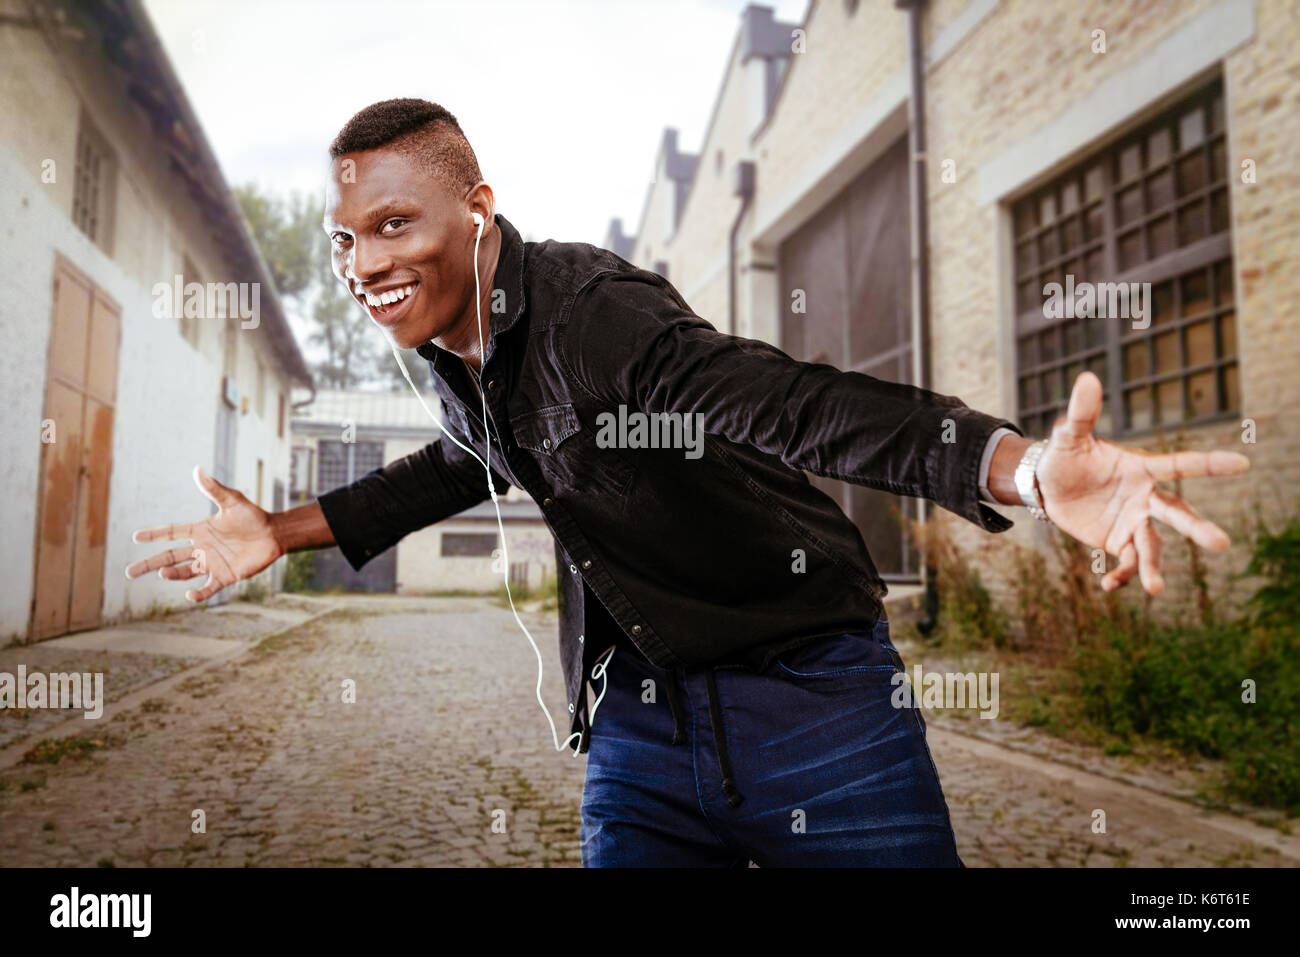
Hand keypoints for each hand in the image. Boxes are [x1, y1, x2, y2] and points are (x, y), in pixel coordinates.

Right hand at [124, 466, 282, 601]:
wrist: (274, 534)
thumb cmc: (254, 516)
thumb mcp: (232, 501)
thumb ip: (214, 489)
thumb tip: (197, 469)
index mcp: (200, 530)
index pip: (171, 533)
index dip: (154, 535)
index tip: (135, 537)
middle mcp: (202, 548)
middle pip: (170, 557)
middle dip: (150, 564)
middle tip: (130, 572)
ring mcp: (212, 563)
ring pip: (185, 571)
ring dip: (172, 574)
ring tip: (162, 573)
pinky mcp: (225, 576)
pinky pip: (208, 587)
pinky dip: (200, 593)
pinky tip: (190, 595)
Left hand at [1034, 372, 1249, 594]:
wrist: (1048, 485)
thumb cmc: (1065, 456)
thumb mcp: (1069, 437)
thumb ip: (1081, 414)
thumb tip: (1086, 378)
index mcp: (1141, 469)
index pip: (1179, 465)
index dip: (1208, 463)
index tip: (1242, 463)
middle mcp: (1145, 497)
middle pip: (1176, 514)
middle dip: (1196, 529)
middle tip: (1221, 544)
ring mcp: (1134, 522)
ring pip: (1153, 546)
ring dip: (1154, 567)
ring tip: (1156, 590)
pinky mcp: (1118, 541)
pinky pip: (1127, 562)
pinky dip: (1122, 576)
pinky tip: (1109, 587)